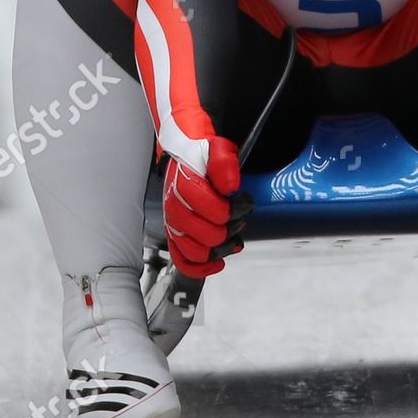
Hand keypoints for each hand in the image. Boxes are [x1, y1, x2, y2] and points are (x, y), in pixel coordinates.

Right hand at [163, 136, 251, 277]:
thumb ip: (224, 163)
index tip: (244, 202)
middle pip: (208, 236)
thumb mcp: (219, 149)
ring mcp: (172, 223)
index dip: (234, 210)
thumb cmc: (202, 155)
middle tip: (240, 218)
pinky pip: (182, 261)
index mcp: (184, 185)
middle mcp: (174, 207)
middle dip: (230, 229)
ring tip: (233, 238)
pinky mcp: (173, 234)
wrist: (185, 155)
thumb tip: (230, 187)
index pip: (214, 211)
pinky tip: (218, 262)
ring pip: (196, 252)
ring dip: (220, 249)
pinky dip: (200, 268)